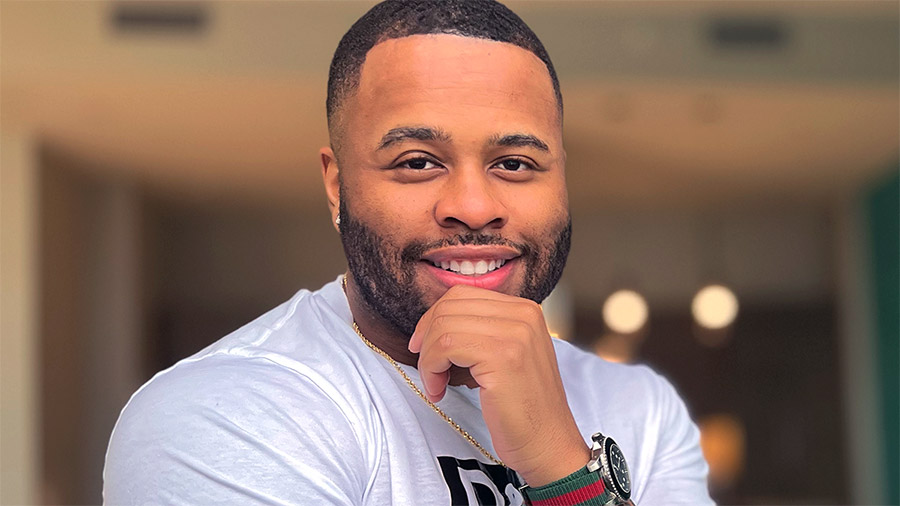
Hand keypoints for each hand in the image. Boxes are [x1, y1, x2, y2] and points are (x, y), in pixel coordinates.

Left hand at [408, 284, 589, 486]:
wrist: (548, 445)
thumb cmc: (523, 409)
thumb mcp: (507, 356)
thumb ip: (482, 331)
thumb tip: (434, 321)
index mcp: (525, 310)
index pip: (462, 294)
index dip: (434, 318)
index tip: (424, 346)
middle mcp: (524, 314)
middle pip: (450, 305)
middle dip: (427, 336)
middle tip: (428, 368)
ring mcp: (515, 334)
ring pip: (444, 326)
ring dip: (429, 358)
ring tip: (436, 383)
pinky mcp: (502, 357)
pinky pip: (446, 347)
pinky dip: (431, 369)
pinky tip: (439, 391)